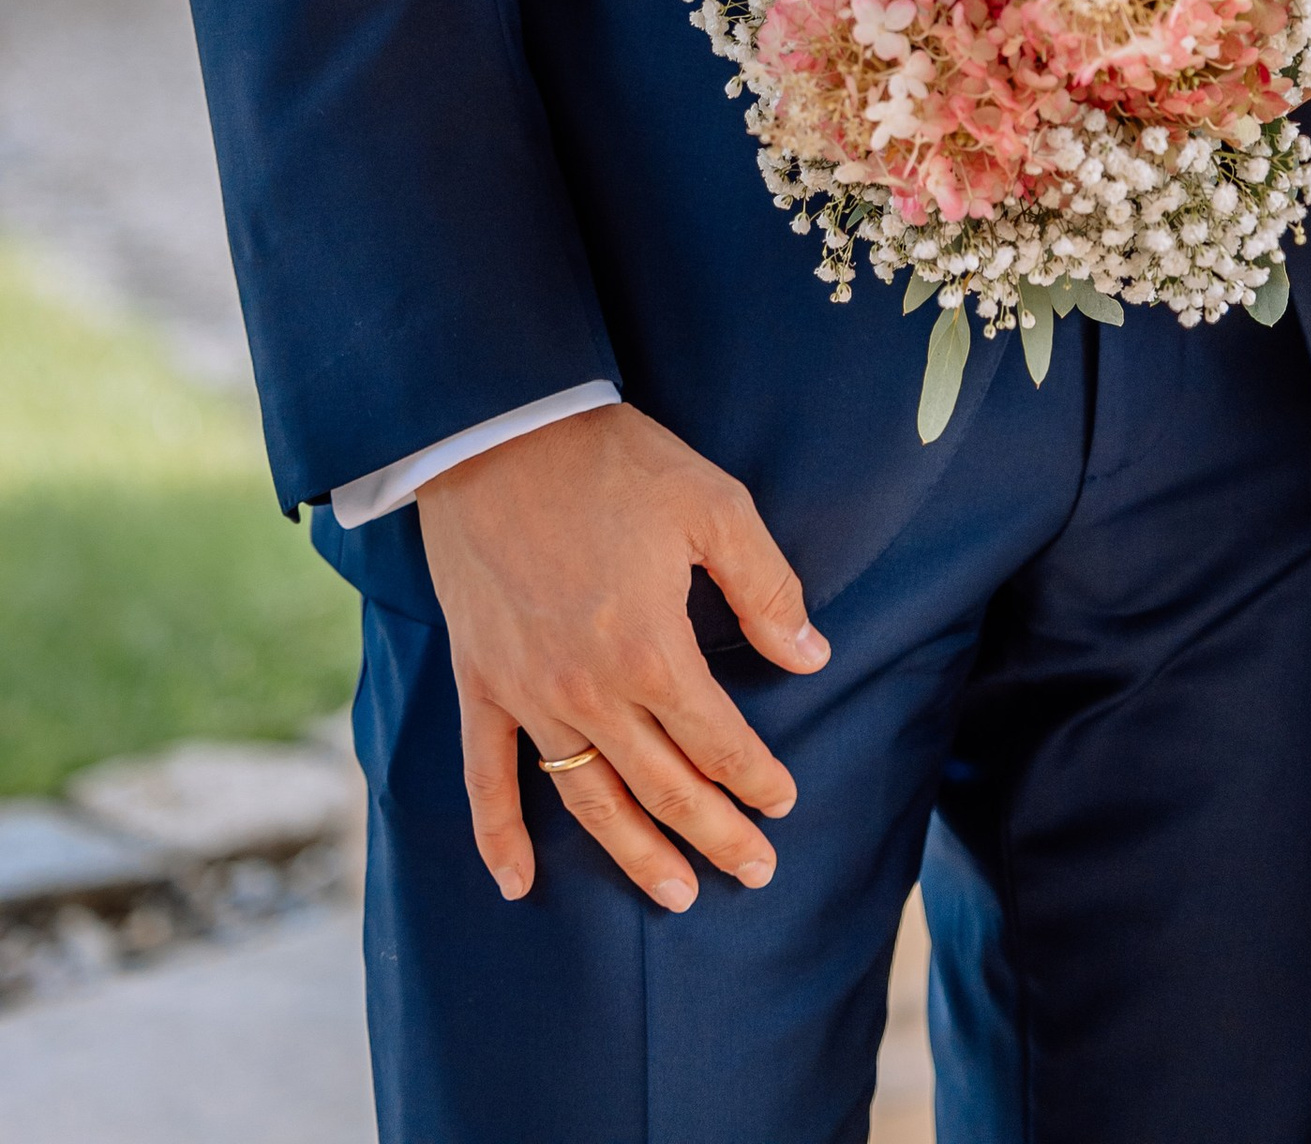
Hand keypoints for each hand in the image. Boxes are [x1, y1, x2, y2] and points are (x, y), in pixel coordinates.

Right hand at [416, 400, 828, 908]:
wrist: (500, 433)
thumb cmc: (615, 463)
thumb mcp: (714, 505)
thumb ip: (766, 588)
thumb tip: (811, 656)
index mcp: (652, 650)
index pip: (718, 740)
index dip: (756, 777)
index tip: (784, 803)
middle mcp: (590, 691)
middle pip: (664, 786)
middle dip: (716, 834)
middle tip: (755, 872)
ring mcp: (529, 694)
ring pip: (590, 799)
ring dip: (634, 853)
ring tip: (675, 896)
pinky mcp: (481, 682)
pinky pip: (487, 776)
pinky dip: (498, 835)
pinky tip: (516, 884)